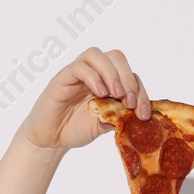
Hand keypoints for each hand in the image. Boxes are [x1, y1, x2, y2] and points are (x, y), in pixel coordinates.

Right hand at [16, 47, 149, 151]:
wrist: (50, 139)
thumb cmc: (75, 128)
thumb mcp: (103, 126)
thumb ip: (118, 117)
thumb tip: (137, 114)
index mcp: (107, 81)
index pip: (130, 75)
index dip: (140, 92)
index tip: (143, 114)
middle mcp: (94, 72)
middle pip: (116, 57)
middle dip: (127, 78)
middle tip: (129, 101)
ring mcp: (78, 73)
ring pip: (96, 55)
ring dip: (111, 73)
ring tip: (115, 95)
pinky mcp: (62, 77)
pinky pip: (79, 67)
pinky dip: (92, 77)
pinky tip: (99, 93)